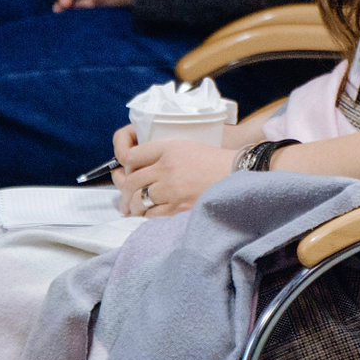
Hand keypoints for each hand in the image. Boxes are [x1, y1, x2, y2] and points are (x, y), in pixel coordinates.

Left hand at [112, 126, 238, 216]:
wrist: (236, 175)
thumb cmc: (212, 160)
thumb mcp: (185, 145)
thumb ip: (160, 153)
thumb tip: (134, 167)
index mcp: (169, 148)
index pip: (132, 156)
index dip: (125, 164)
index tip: (125, 170)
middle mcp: (167, 168)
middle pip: (131, 180)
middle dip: (123, 189)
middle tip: (122, 196)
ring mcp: (172, 190)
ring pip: (138, 200)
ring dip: (132, 204)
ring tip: (132, 207)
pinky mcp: (178, 208)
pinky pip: (151, 214)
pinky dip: (146, 214)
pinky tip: (148, 212)